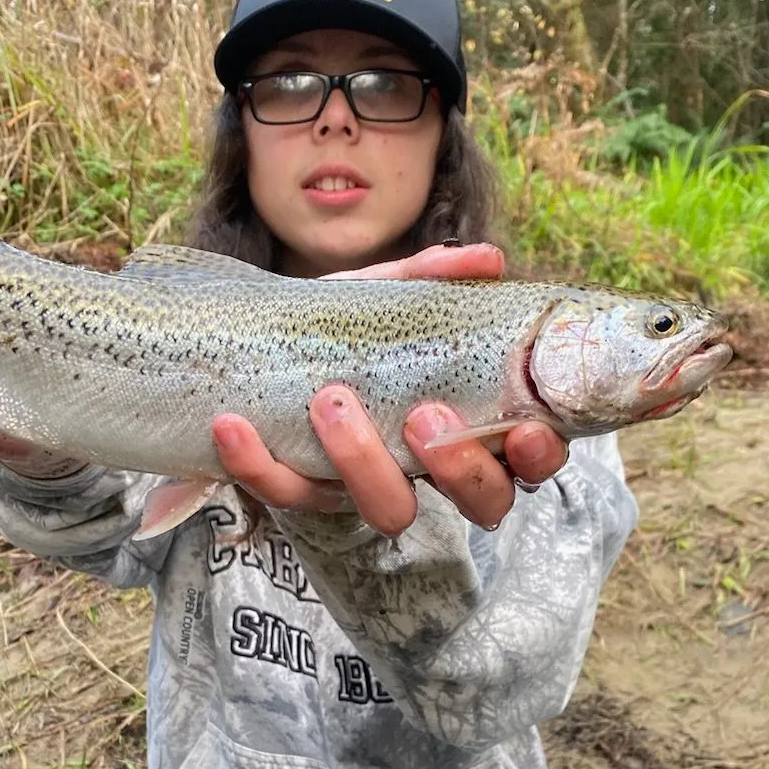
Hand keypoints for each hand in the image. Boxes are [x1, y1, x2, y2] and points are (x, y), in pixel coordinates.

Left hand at [212, 243, 568, 536]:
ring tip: (332, 402)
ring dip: (364, 463)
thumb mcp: (385, 303)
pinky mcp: (305, 493)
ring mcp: (369, 488)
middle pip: (477, 503)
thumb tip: (485, 257)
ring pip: (390, 511)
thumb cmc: (351, 335)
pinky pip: (286, 495)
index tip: (526, 432)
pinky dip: (257, 465)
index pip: (525, 462)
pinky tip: (232, 427)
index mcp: (471, 429)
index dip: (536, 457)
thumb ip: (430, 282)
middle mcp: (430, 471)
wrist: (261, 354)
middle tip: (424, 417)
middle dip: (459, 468)